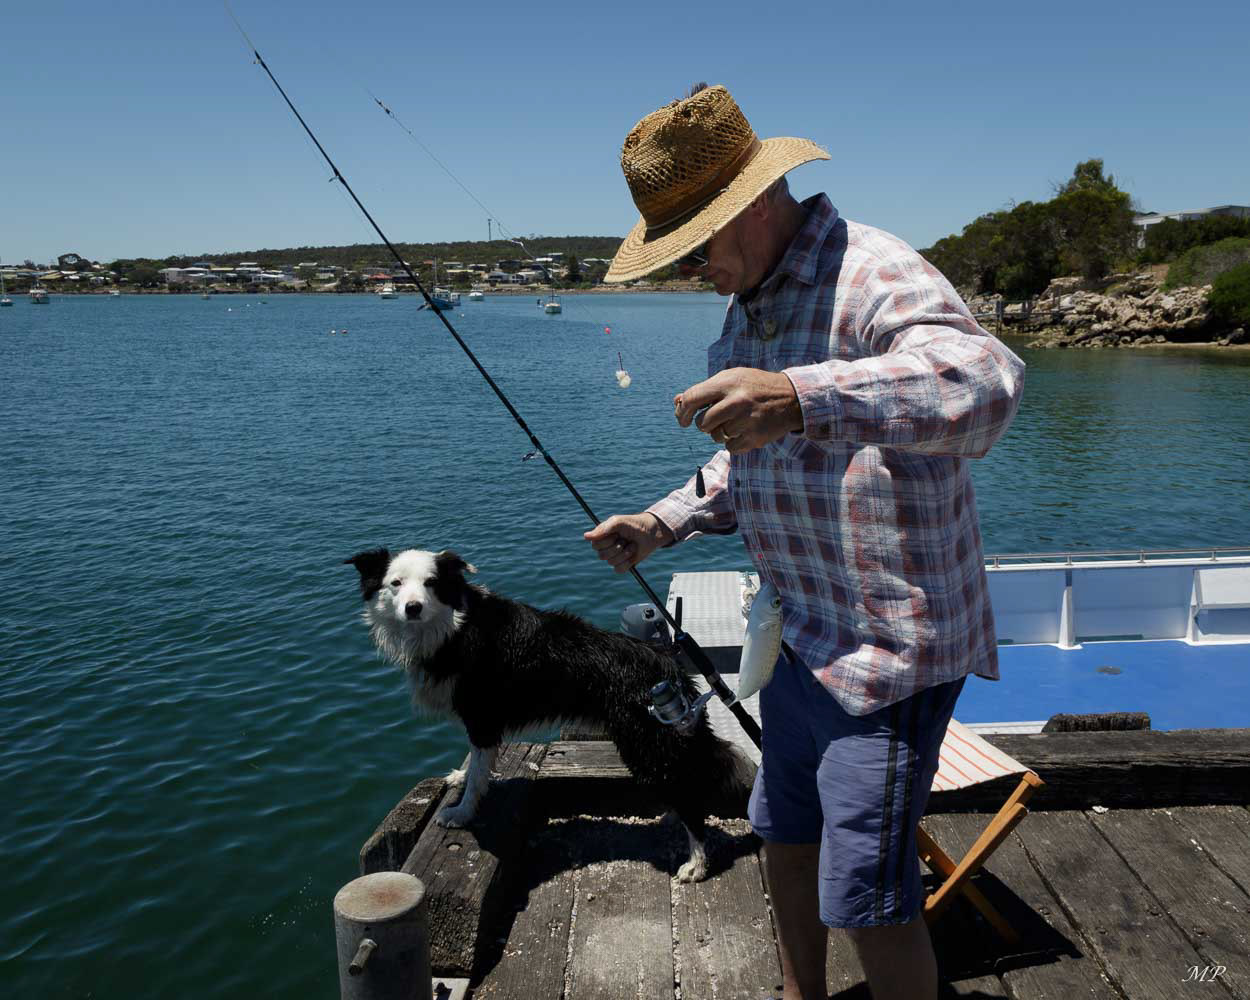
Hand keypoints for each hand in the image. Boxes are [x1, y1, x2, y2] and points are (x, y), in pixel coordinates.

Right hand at [584, 513, 673, 572]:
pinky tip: (632, 555)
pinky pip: (619, 569)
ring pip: (611, 562)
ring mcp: (614, 557)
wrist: (651, 532)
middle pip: (601, 556)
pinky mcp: (623, 565)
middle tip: (625, 539)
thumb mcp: (618, 522)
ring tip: (631, 545)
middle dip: (616, 548)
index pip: (595, 545)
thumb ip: (603, 529)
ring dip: (624, 553)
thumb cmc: (634, 524)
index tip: (616, 534)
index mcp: (602, 537)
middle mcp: (606, 547)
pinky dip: (627, 562)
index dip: (606, 541)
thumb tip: (585, 536)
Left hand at [674, 367, 802, 452]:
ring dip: (721, 432)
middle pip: (702, 424)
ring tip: (736, 421)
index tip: (682, 419)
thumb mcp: (731, 379)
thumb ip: (705, 390)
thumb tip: (676, 402)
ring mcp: (746, 421)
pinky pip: (730, 447)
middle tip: (717, 418)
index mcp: (727, 383)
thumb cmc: (753, 387)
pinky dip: (733, 442)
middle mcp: (736, 401)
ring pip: (715, 436)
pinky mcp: (755, 438)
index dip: (682, 411)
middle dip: (705, 424)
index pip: (692, 398)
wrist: (791, 398)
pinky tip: (745, 431)